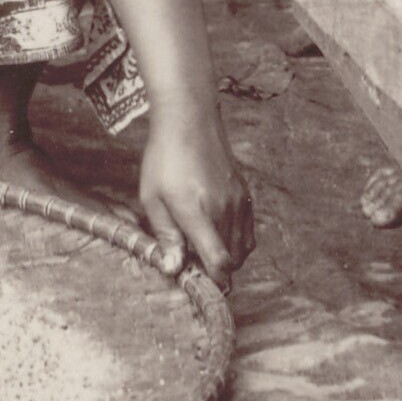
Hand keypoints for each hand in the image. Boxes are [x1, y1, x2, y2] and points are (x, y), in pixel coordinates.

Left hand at [137, 109, 255, 284]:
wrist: (190, 120)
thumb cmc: (165, 158)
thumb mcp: (152, 198)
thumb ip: (166, 236)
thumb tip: (174, 269)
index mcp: (197, 212)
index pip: (219, 261)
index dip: (213, 280)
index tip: (198, 280)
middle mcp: (224, 209)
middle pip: (233, 261)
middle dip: (216, 270)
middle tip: (193, 258)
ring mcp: (239, 201)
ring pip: (244, 249)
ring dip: (228, 256)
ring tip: (204, 244)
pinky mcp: (245, 194)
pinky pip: (249, 232)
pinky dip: (238, 241)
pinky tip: (218, 231)